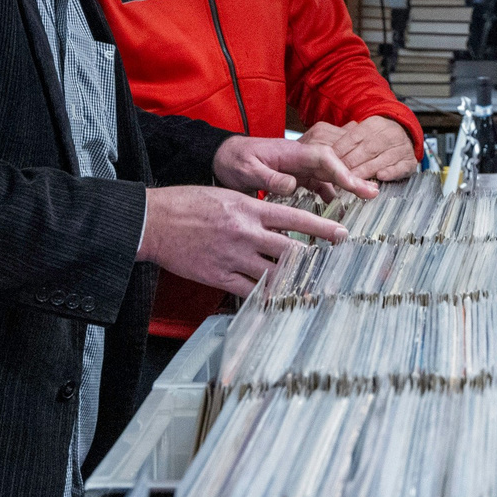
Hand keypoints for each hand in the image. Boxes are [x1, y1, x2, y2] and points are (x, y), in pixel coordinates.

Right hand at [138, 186, 347, 293]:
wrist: (154, 221)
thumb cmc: (188, 204)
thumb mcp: (226, 196)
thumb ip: (253, 210)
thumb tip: (279, 223)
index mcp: (249, 209)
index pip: (295, 218)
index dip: (322, 228)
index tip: (342, 234)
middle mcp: (245, 233)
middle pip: (291, 250)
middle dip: (316, 260)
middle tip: (335, 267)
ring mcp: (233, 257)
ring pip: (273, 274)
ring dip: (294, 281)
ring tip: (312, 288)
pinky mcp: (218, 276)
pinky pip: (249, 291)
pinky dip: (265, 296)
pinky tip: (278, 300)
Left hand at [214, 135, 378, 201]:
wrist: (221, 158)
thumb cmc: (233, 160)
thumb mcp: (247, 169)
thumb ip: (270, 177)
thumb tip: (292, 185)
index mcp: (290, 151)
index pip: (323, 157)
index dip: (341, 170)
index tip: (355, 184)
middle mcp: (298, 157)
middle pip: (332, 165)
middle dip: (353, 178)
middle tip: (372, 193)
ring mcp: (298, 167)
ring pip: (328, 175)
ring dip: (345, 186)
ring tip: (362, 200)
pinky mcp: (295, 176)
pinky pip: (317, 183)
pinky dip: (329, 193)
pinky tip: (336, 206)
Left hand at [297, 117, 420, 182]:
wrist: (405, 133)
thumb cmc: (376, 137)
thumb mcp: (361, 131)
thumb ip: (344, 138)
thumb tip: (321, 149)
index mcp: (373, 125)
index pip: (353, 137)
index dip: (341, 151)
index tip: (328, 163)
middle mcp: (388, 134)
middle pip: (366, 149)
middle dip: (351, 164)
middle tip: (337, 177)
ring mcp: (400, 147)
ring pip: (381, 159)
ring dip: (366, 171)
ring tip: (353, 182)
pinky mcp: (409, 161)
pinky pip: (400, 167)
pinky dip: (391, 172)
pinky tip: (380, 177)